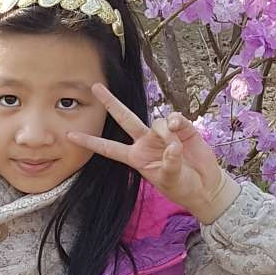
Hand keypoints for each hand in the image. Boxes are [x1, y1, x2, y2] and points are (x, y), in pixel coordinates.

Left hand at [68, 88, 235, 224]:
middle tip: (95, 87)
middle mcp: (146, 142)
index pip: (109, 148)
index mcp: (136, 157)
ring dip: (165, 132)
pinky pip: (175, 118)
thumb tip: (172, 146)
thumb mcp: (171, 180)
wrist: (205, 186)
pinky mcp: (182, 129)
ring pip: (157, 121)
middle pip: (125, 118)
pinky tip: (181, 131)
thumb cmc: (183, 187)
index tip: (70, 136)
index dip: (90, 142)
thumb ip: (169, 164)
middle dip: (110, 103)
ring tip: (177, 147)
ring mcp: (163, 134)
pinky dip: (178, 123)